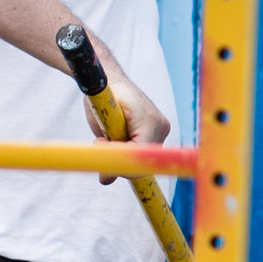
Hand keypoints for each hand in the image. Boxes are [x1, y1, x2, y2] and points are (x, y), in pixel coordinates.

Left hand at [89, 54, 170, 183]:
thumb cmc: (104, 98)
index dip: (120, 165)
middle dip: (120, 160)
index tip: (103, 161)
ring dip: (122, 154)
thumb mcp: (100, 124)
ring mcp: (162, 130)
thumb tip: (106, 179)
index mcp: (149, 122)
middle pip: (143, 163)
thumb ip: (107, 151)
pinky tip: (117, 137)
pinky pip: (143, 152)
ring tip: (107, 136)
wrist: (111, 82)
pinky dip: (128, 150)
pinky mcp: (158, 132)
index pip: (140, 157)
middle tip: (100, 142)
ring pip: (143, 159)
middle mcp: (161, 127)